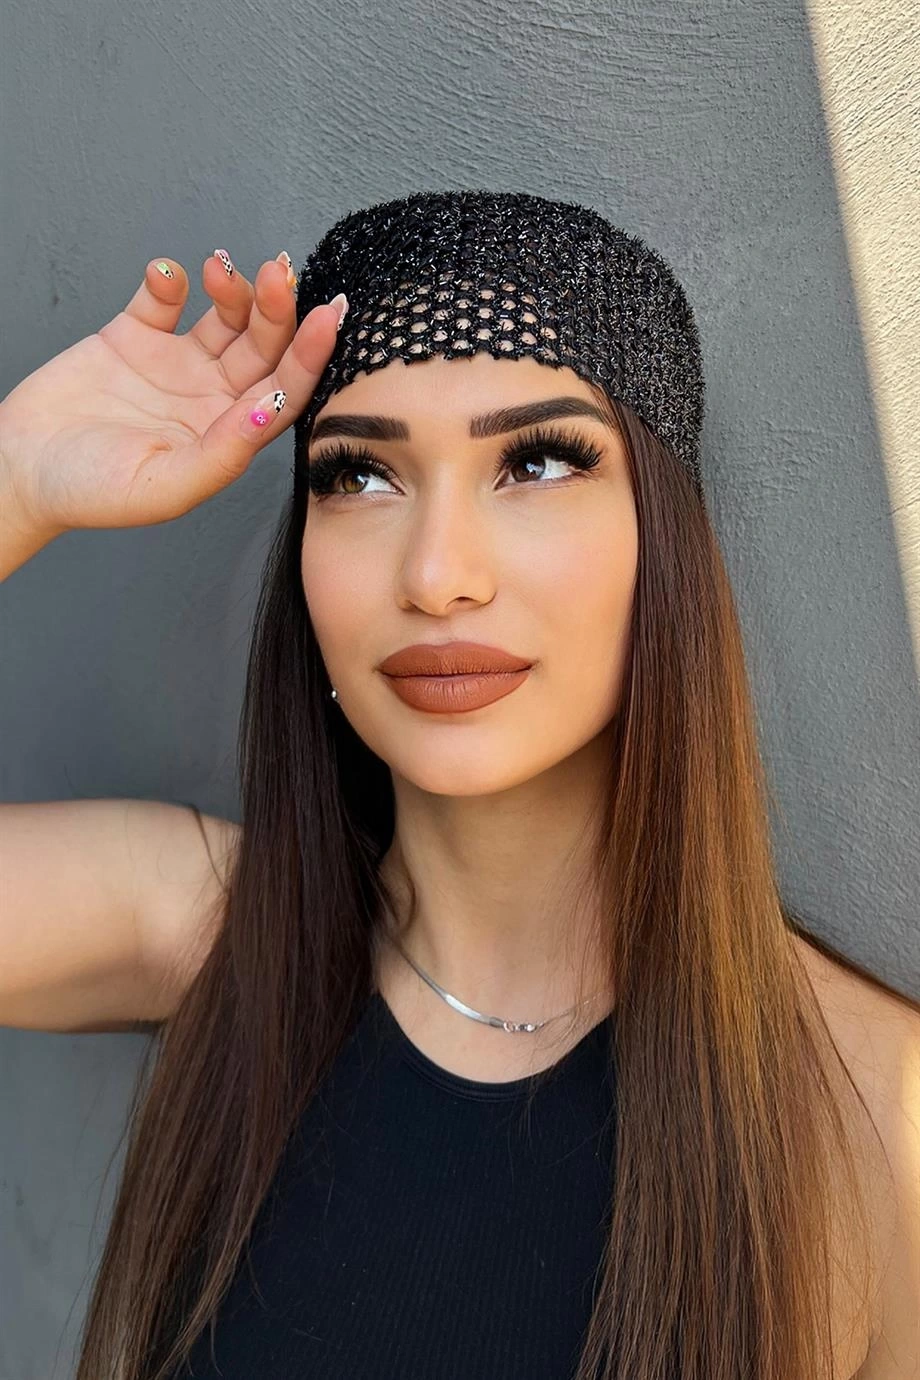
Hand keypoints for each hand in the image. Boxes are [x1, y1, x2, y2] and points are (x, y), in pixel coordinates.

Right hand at [0, 251, 343, 537]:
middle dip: (276, 308)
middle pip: (262, 345)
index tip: (328, 316)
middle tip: (277, 274)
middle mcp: (210, 398)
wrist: (18, 470)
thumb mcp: (165, 485)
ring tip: (221, 270)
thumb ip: (224, 452)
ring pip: (224, 316)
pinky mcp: (134, 337)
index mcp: (228, 436)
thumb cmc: (90, 493)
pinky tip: (168, 276)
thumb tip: (272, 411)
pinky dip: (171, 280)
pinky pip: (163, 298)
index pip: (286, 389)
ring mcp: (175, 365)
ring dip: (233, 288)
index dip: (311, 354)